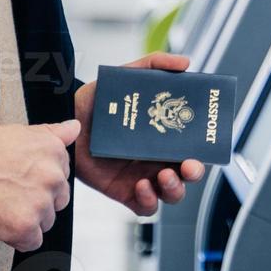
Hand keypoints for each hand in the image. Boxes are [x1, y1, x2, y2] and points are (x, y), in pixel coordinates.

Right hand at [0, 119, 77, 251]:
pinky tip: (2, 223)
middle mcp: (53, 177)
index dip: (40, 180)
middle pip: (57, 201)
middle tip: (12, 194)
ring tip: (4, 206)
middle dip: (38, 201)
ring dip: (28, 219)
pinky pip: (32, 242)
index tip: (24, 180)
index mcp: (55, 152)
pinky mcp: (26, 226)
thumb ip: (54, 132)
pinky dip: (17, 238)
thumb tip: (74, 127)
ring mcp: (41, 203)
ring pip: (45, 221)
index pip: (62, 176)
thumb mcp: (22, 132)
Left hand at [73, 52, 204, 214]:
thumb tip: (185, 63)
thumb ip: (155, 64)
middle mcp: (156, 158)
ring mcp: (142, 176)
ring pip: (172, 193)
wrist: (66, 118)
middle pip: (188, 174)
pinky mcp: (124, 191)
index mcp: (164, 136)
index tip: (203, 146)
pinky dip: (149, 200)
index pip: (193, 147)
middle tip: (188, 164)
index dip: (203, 150)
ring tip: (163, 175)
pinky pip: (145, 206)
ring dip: (175, 188)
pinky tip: (143, 186)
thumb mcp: (128, 75)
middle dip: (194, 173)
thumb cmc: (98, 100)